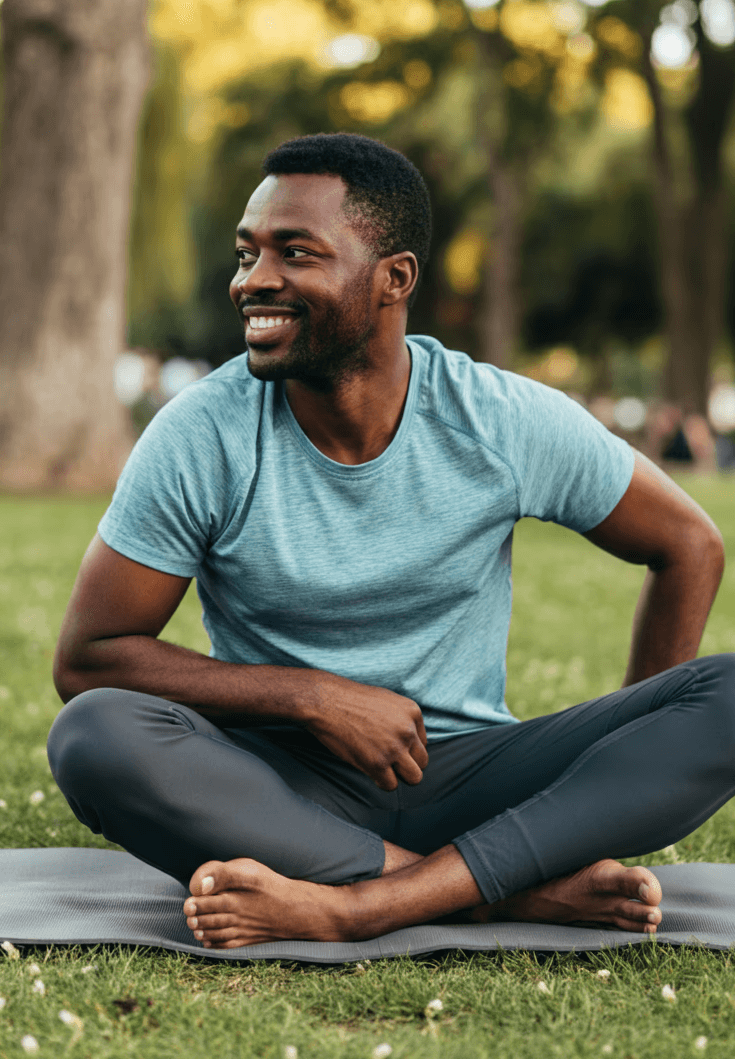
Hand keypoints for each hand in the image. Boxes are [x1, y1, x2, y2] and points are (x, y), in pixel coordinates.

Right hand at [303, 672, 428, 791]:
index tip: (393, 747)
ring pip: (414, 777)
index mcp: (412, 712)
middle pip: (423, 762)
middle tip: (391, 762)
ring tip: (385, 770)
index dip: (408, 748)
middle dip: (408, 765)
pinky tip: (371, 771)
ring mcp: (394, 748)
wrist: (325, 702)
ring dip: (400, 776)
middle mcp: (407, 731)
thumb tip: (409, 740)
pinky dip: (382, 782)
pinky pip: (391, 785)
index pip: (423, 743)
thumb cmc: (351, 700)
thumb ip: (402, 719)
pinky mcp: (377, 763)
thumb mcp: (386, 700)